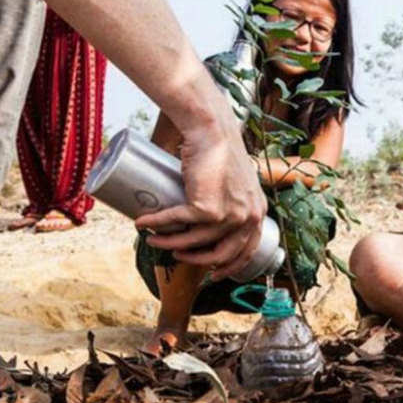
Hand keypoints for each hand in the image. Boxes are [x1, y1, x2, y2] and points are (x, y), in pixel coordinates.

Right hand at [135, 125, 266, 276]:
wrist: (213, 130)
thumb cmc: (220, 151)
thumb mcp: (237, 184)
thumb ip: (231, 201)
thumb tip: (207, 221)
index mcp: (257, 212)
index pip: (247, 251)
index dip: (230, 266)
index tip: (214, 272)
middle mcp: (248, 217)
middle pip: (221, 254)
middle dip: (196, 260)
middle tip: (178, 256)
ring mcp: (229, 215)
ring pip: (195, 242)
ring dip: (170, 245)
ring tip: (155, 240)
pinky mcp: (208, 209)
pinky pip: (178, 223)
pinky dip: (157, 225)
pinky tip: (144, 224)